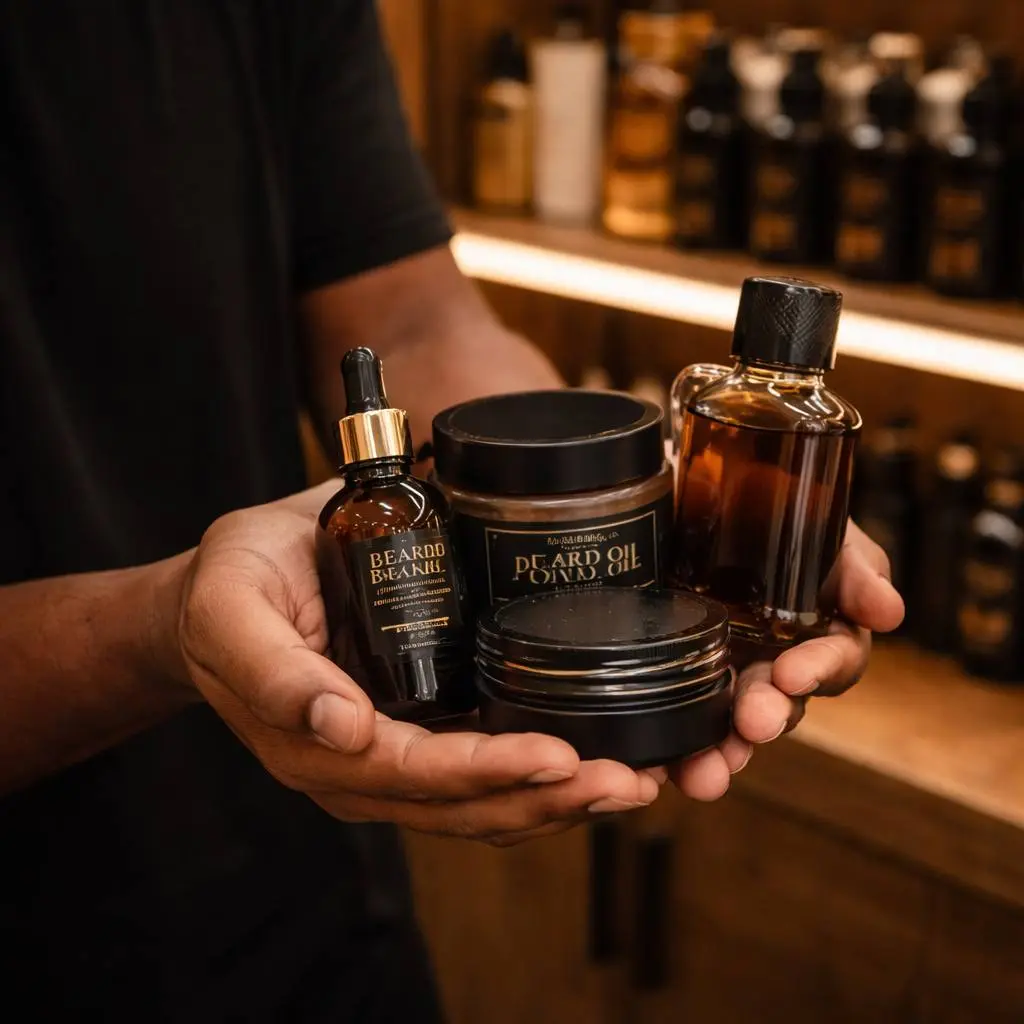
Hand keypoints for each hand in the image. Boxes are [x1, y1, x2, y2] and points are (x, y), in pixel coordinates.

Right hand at [171, 483, 659, 845]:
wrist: (226, 588)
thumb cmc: (230, 587)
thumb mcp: (232, 612)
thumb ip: (275, 671)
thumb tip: (340, 726)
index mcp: (318, 744)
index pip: (416, 774)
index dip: (488, 774)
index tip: (559, 759)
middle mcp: (361, 765)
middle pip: (465, 804)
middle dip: (550, 799)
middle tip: (629, 779)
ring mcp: (392, 755)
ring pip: (483, 800)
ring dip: (560, 798)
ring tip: (636, 779)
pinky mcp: (416, 728)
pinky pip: (482, 769)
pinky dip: (541, 773)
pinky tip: (596, 756)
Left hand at [671, 521, 904, 800]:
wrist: (694, 488)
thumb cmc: (769, 503)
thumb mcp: (818, 524)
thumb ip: (855, 566)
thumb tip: (889, 612)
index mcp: (817, 630)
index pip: (833, 663)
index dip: (818, 669)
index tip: (793, 672)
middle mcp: (775, 661)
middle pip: (781, 704)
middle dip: (768, 715)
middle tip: (753, 721)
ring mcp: (725, 673)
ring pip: (731, 727)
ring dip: (723, 753)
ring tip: (706, 774)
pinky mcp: (677, 676)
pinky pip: (679, 721)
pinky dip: (673, 750)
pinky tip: (658, 767)